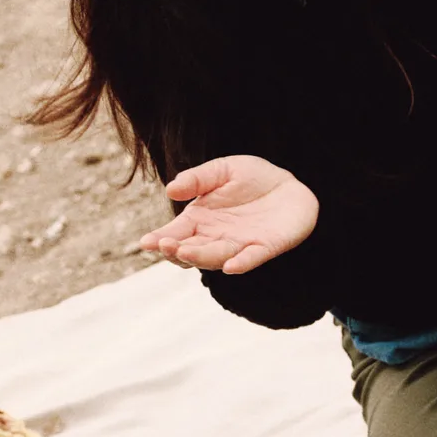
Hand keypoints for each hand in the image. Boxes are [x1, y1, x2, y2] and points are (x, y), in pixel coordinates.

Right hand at [139, 155, 318, 273]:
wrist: (289, 186)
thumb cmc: (251, 179)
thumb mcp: (222, 170)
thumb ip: (197, 179)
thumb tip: (170, 190)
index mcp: (200, 220)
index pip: (175, 234)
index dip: (160, 240)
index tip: (147, 242)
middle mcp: (215, 237)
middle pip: (190, 251)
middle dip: (176, 250)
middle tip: (166, 245)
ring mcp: (239, 245)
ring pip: (215, 257)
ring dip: (200, 257)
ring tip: (184, 251)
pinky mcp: (264, 248)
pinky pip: (251, 259)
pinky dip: (241, 264)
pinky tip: (231, 266)